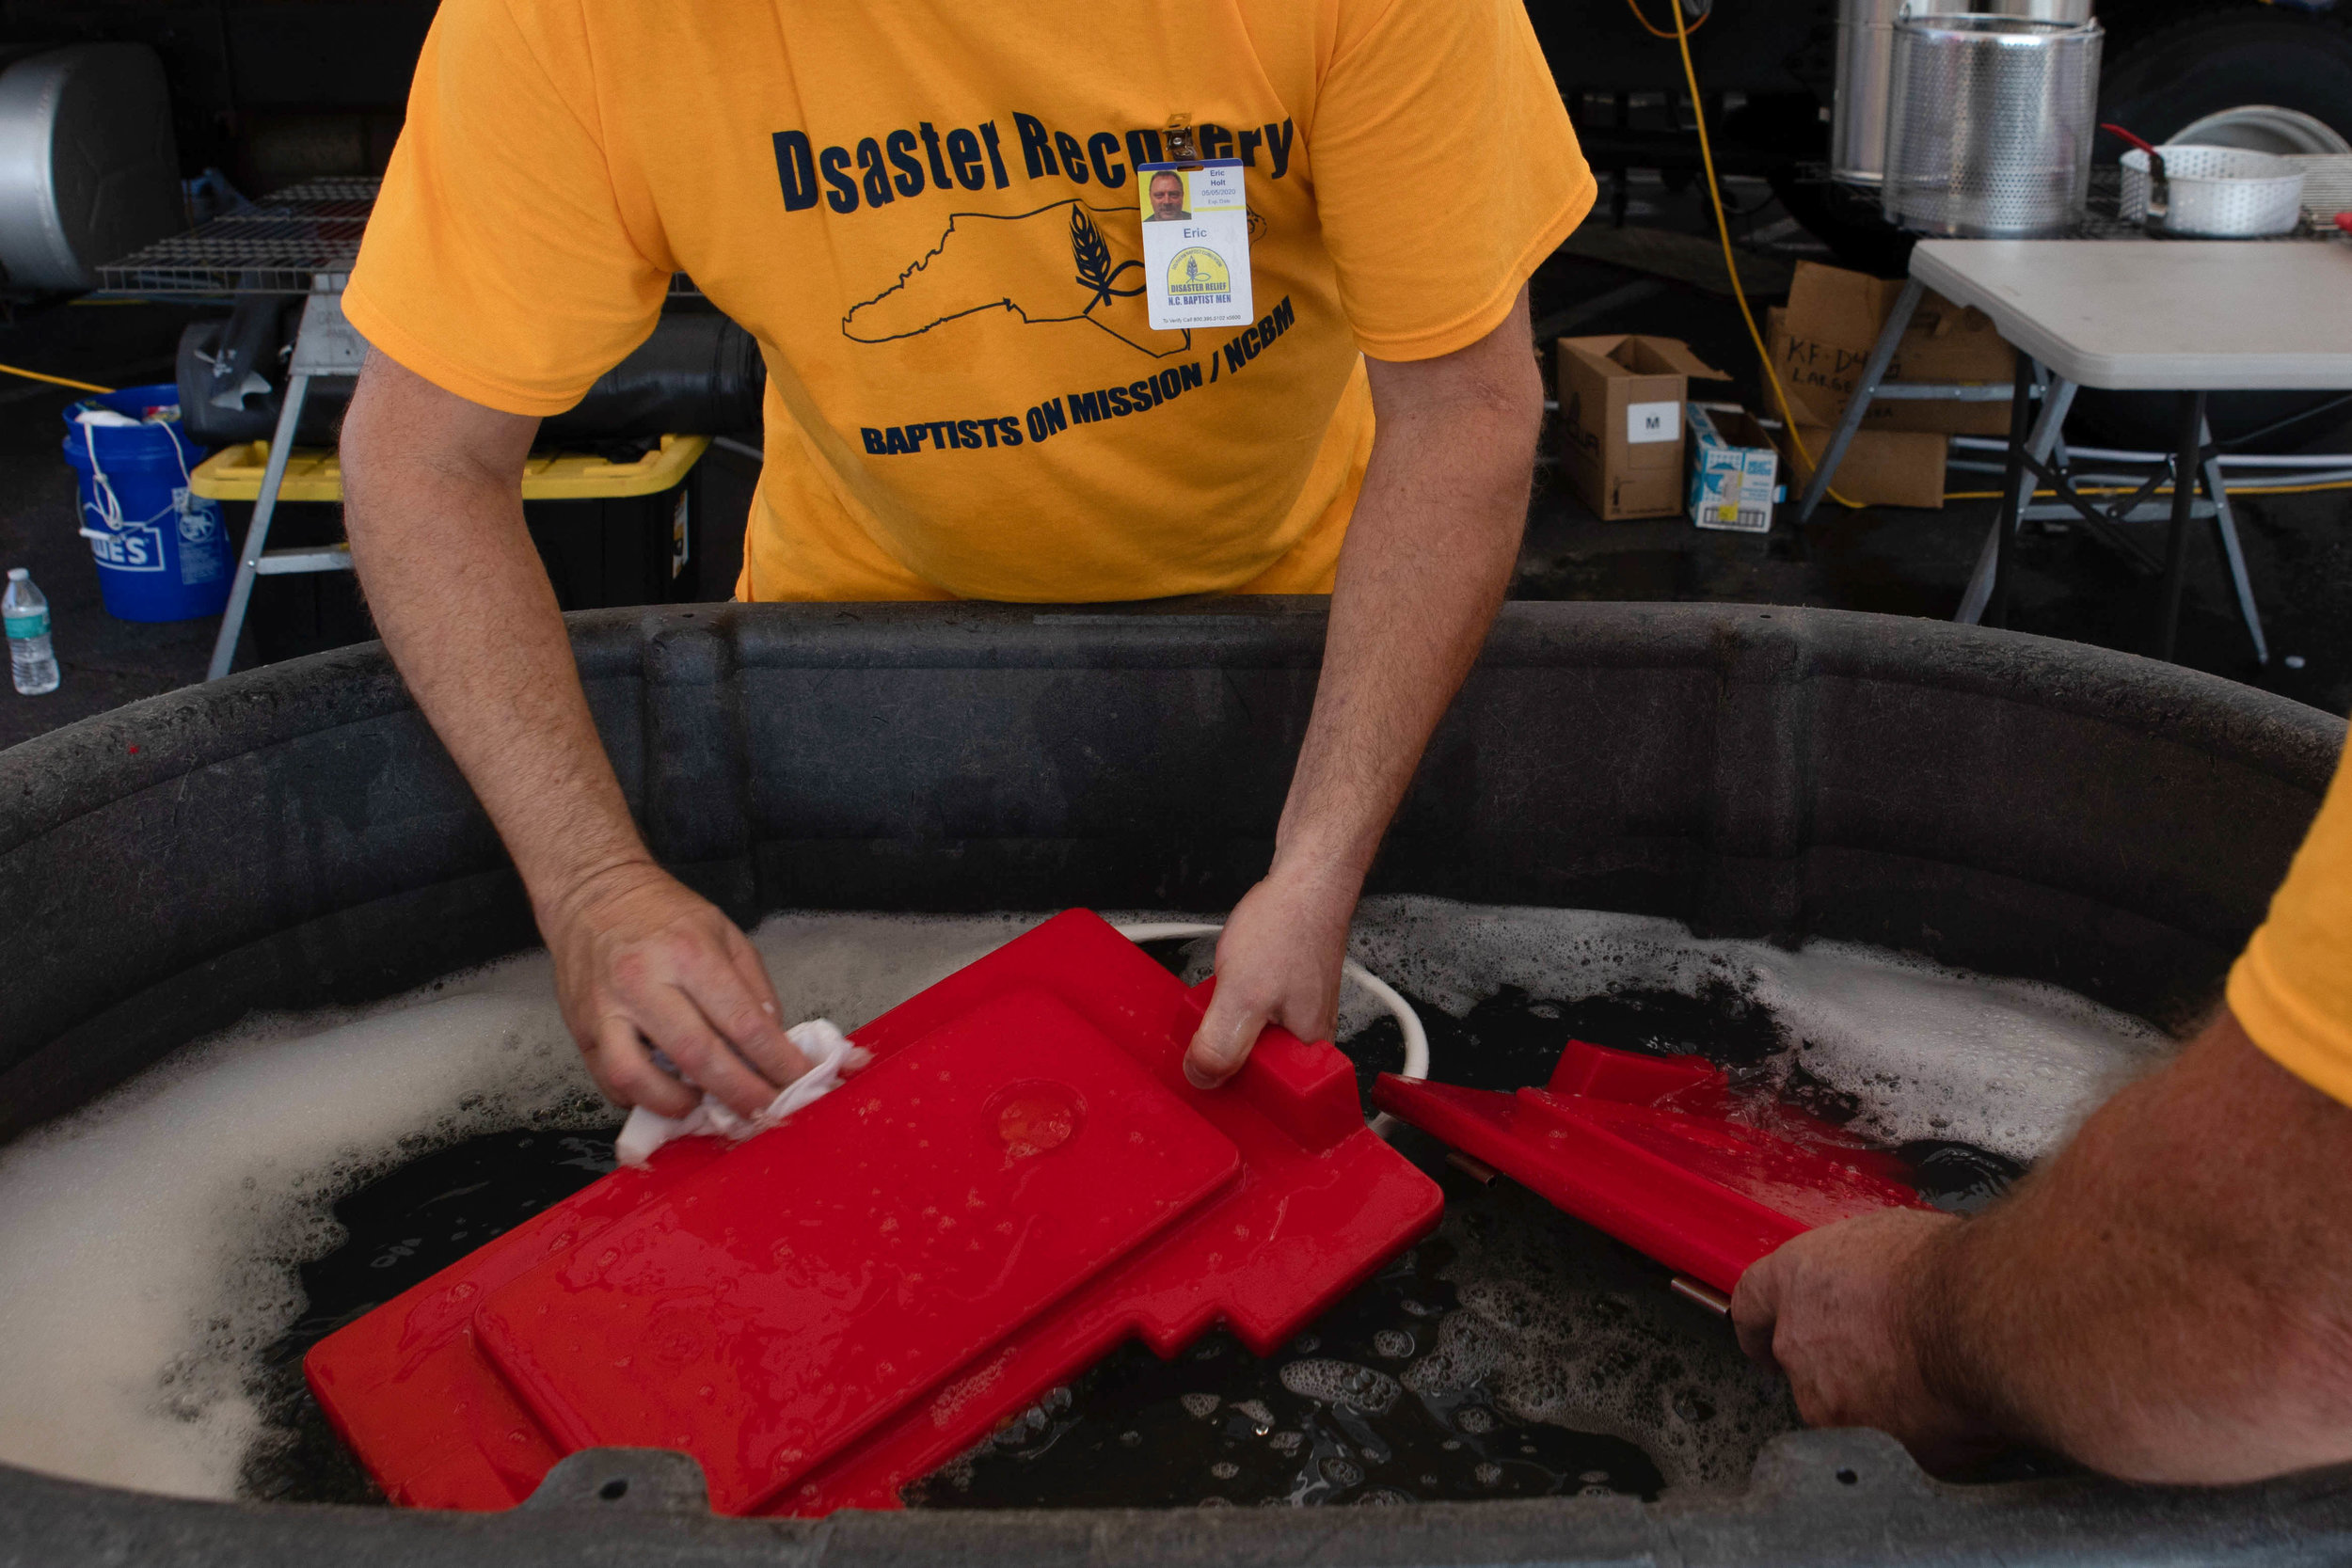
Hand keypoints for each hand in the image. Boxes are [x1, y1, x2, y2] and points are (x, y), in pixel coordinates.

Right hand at [540, 859, 810, 1117]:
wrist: (592, 893)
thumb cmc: (663, 914)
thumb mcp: (724, 932)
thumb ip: (753, 986)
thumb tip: (774, 1040)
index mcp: (689, 953)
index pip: (742, 1021)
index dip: (776, 1061)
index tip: (798, 1082)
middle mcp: (643, 981)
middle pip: (698, 1055)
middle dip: (739, 1093)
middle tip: (765, 1113)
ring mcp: (605, 1009)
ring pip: (638, 1078)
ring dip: (678, 1105)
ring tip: (703, 1107)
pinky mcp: (581, 1030)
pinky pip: (610, 1081)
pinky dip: (641, 1099)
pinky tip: (665, 1095)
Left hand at [1183, 862, 1357, 1088]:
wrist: (1305, 881)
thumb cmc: (1287, 928)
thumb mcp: (1242, 994)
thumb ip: (1222, 1043)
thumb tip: (1203, 1078)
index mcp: (1309, 1049)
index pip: (1271, 1099)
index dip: (1234, 1090)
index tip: (1209, 1073)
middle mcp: (1310, 1039)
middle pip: (1257, 1071)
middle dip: (1227, 1053)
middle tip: (1213, 1023)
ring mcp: (1299, 1016)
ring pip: (1252, 1042)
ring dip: (1228, 1025)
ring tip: (1223, 997)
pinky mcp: (1287, 996)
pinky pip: (1253, 1016)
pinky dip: (1235, 1003)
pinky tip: (1230, 984)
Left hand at [1732, 1207, 2001, 1468]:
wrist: (1979, 1322)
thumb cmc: (1945, 1271)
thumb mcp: (1889, 1239)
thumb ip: (1862, 1271)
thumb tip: (1879, 1281)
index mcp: (1795, 1283)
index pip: (1753, 1304)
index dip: (1760, 1323)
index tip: (1764, 1335)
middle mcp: (1797, 1345)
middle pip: (1803, 1364)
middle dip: (1841, 1366)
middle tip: (1892, 1356)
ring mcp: (1825, 1402)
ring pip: (1846, 1409)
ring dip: (1881, 1402)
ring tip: (1934, 1379)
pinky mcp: (1863, 1445)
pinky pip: (1890, 1444)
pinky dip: (1917, 1434)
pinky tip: (1949, 1409)